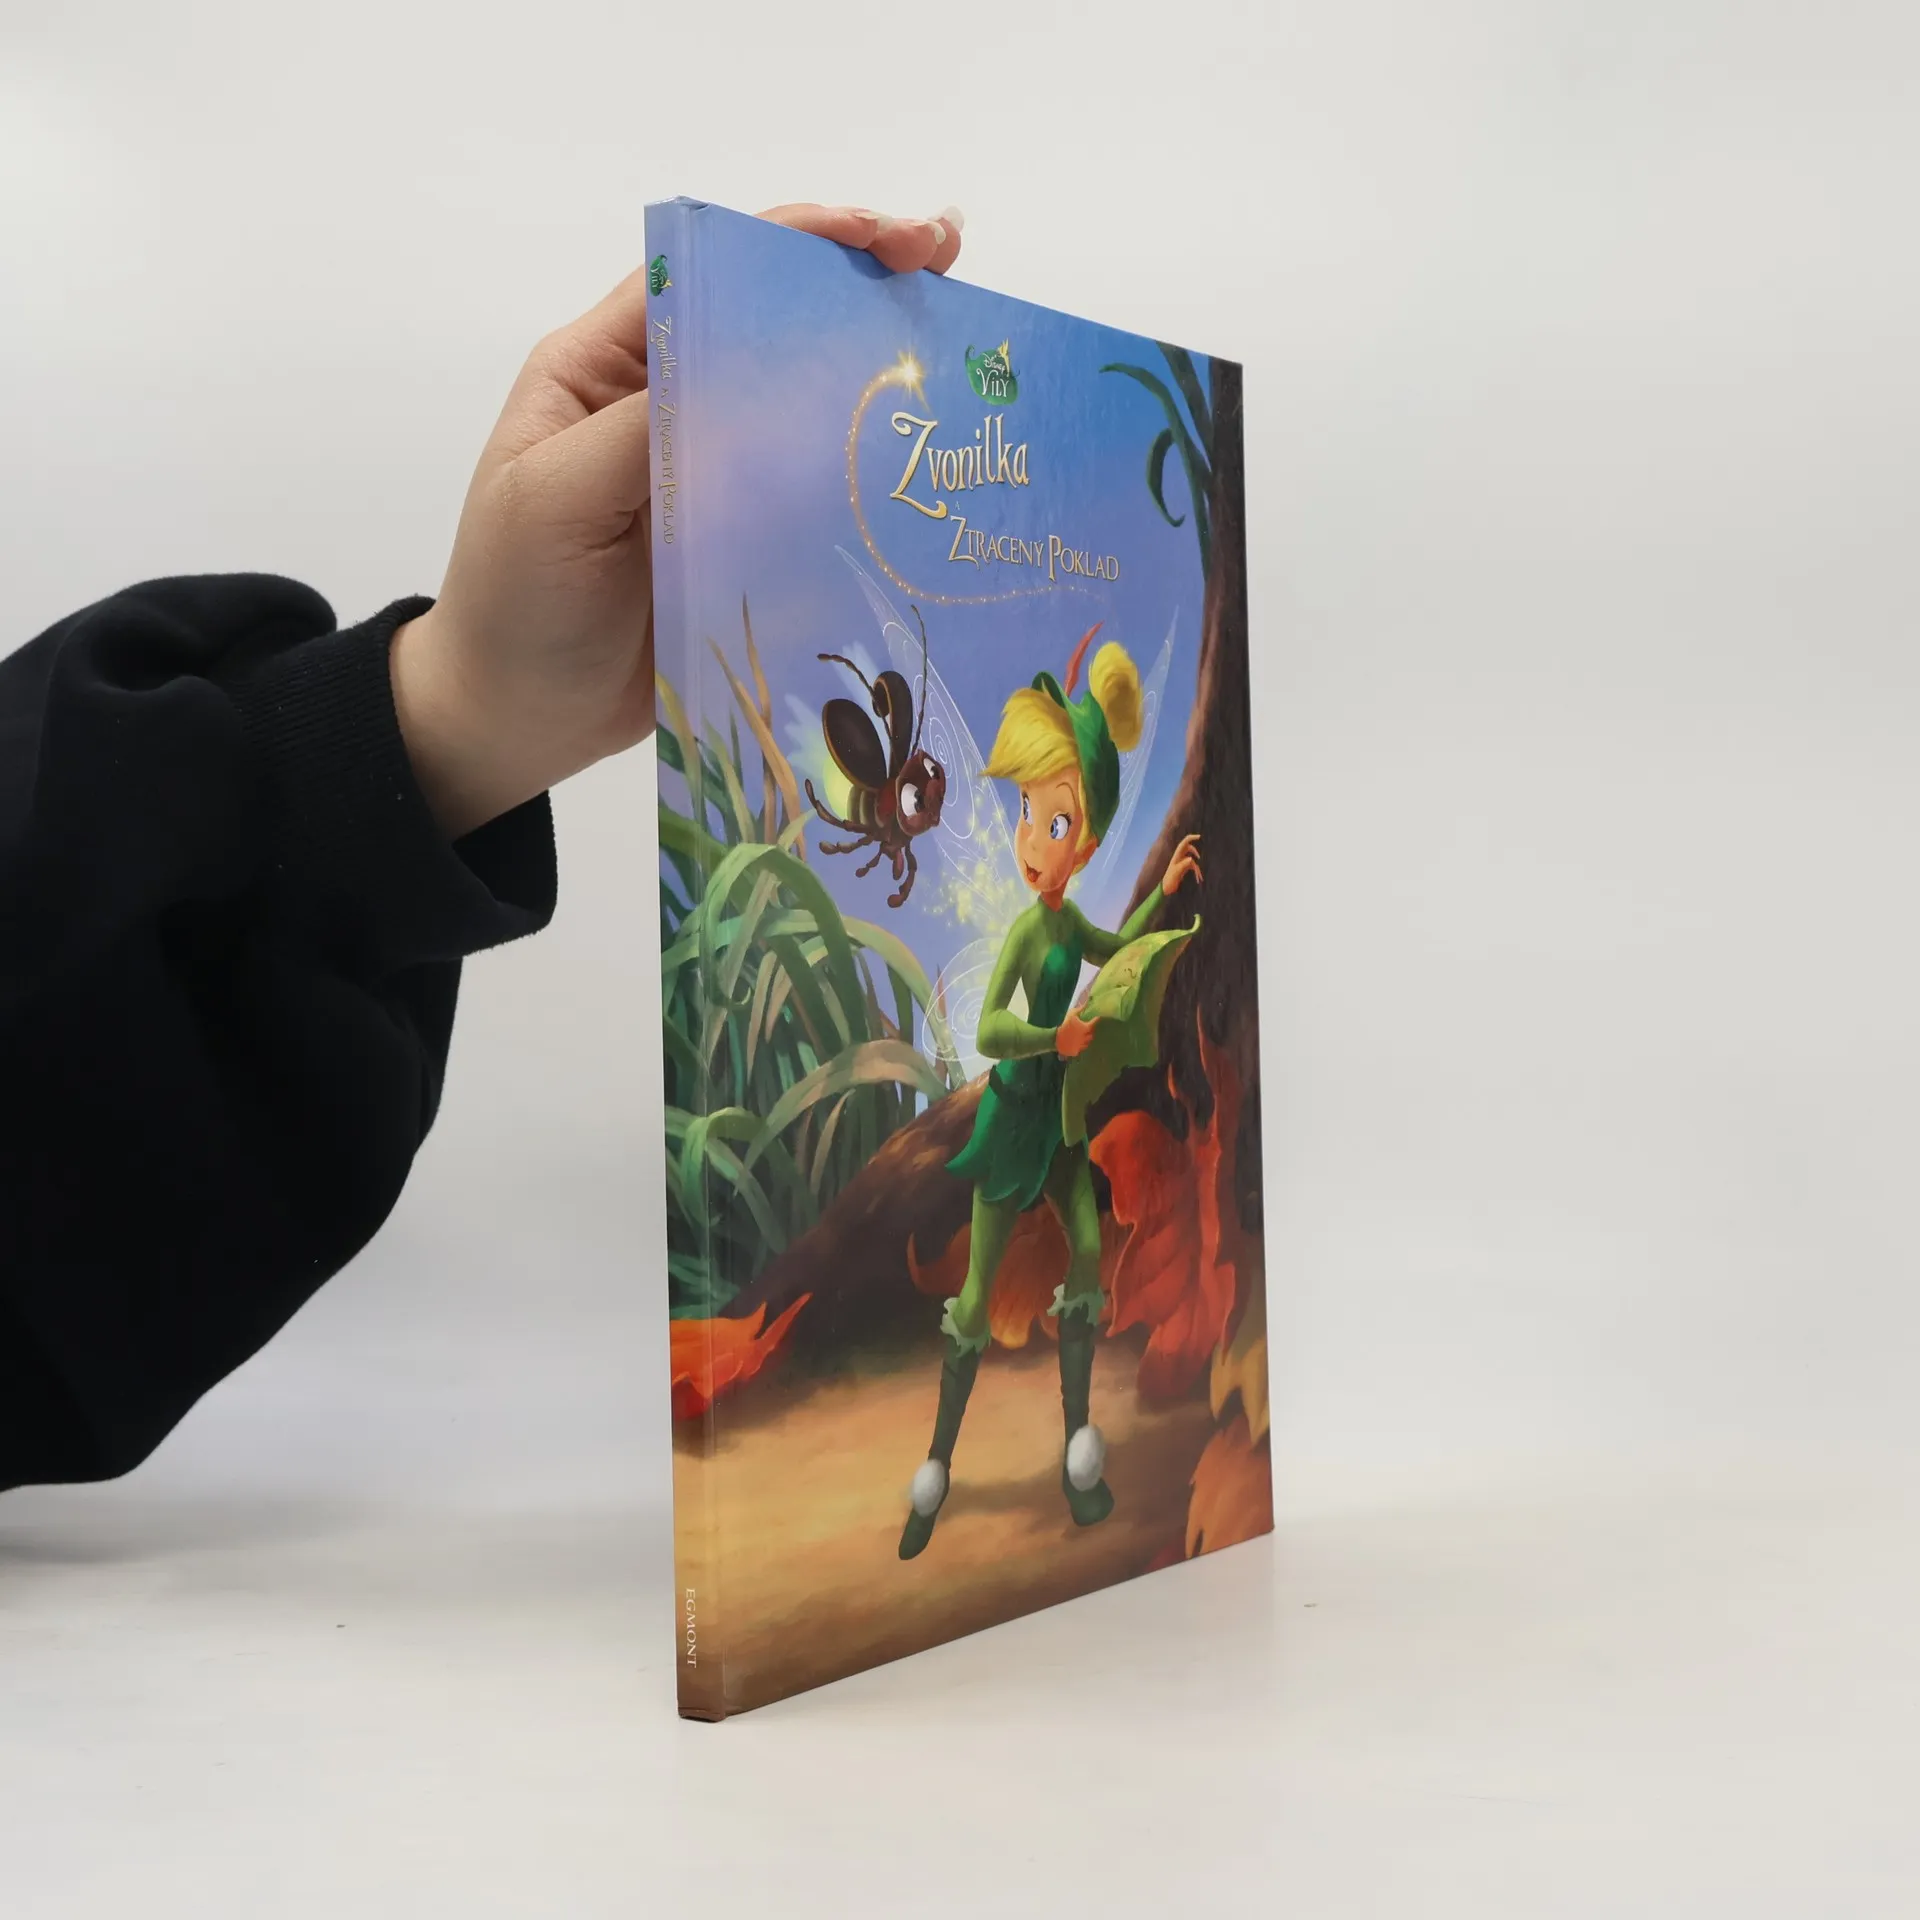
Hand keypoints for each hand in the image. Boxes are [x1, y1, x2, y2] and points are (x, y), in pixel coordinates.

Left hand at [390, 202, 965, 837]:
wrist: (519, 720)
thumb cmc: (514, 600)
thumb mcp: (553, 497)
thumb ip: (645, 428)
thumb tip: (758, 379)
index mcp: (609, 366)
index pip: (712, 265)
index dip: (804, 239)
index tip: (890, 239)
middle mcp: (670, 404)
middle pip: (777, 322)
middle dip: (865, 287)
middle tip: (951, 269)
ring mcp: (716, 477)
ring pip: (809, 408)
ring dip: (882, 378)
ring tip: (966, 356)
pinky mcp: (747, 544)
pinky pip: (818, 498)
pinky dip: (872, 478)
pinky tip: (929, 470)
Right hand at [1055, 1011, 1096, 1059]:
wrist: (1056, 1038)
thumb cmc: (1065, 1025)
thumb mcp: (1072, 1014)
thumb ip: (1080, 1009)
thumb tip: (1087, 1002)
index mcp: (1086, 1028)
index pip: (1095, 1022)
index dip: (1096, 1019)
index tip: (1096, 1017)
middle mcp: (1086, 1037)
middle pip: (1092, 1033)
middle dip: (1091, 1030)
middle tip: (1088, 1026)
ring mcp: (1082, 1045)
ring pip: (1088, 1041)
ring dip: (1087, 1038)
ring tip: (1083, 1035)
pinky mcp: (1078, 1050)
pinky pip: (1082, 1047)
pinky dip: (1081, 1044)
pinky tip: (1078, 1041)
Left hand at [1161, 831, 1202, 893]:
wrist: (1166, 889)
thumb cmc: (1169, 880)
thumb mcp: (1176, 872)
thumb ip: (1183, 865)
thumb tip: (1191, 859)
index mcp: (1177, 856)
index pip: (1183, 843)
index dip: (1190, 838)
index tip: (1199, 837)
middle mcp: (1179, 858)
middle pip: (1188, 849)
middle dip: (1194, 851)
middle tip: (1198, 857)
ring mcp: (1182, 863)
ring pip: (1192, 860)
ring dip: (1197, 869)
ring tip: (1200, 878)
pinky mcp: (1184, 869)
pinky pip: (1192, 867)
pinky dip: (1196, 873)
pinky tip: (1198, 880)